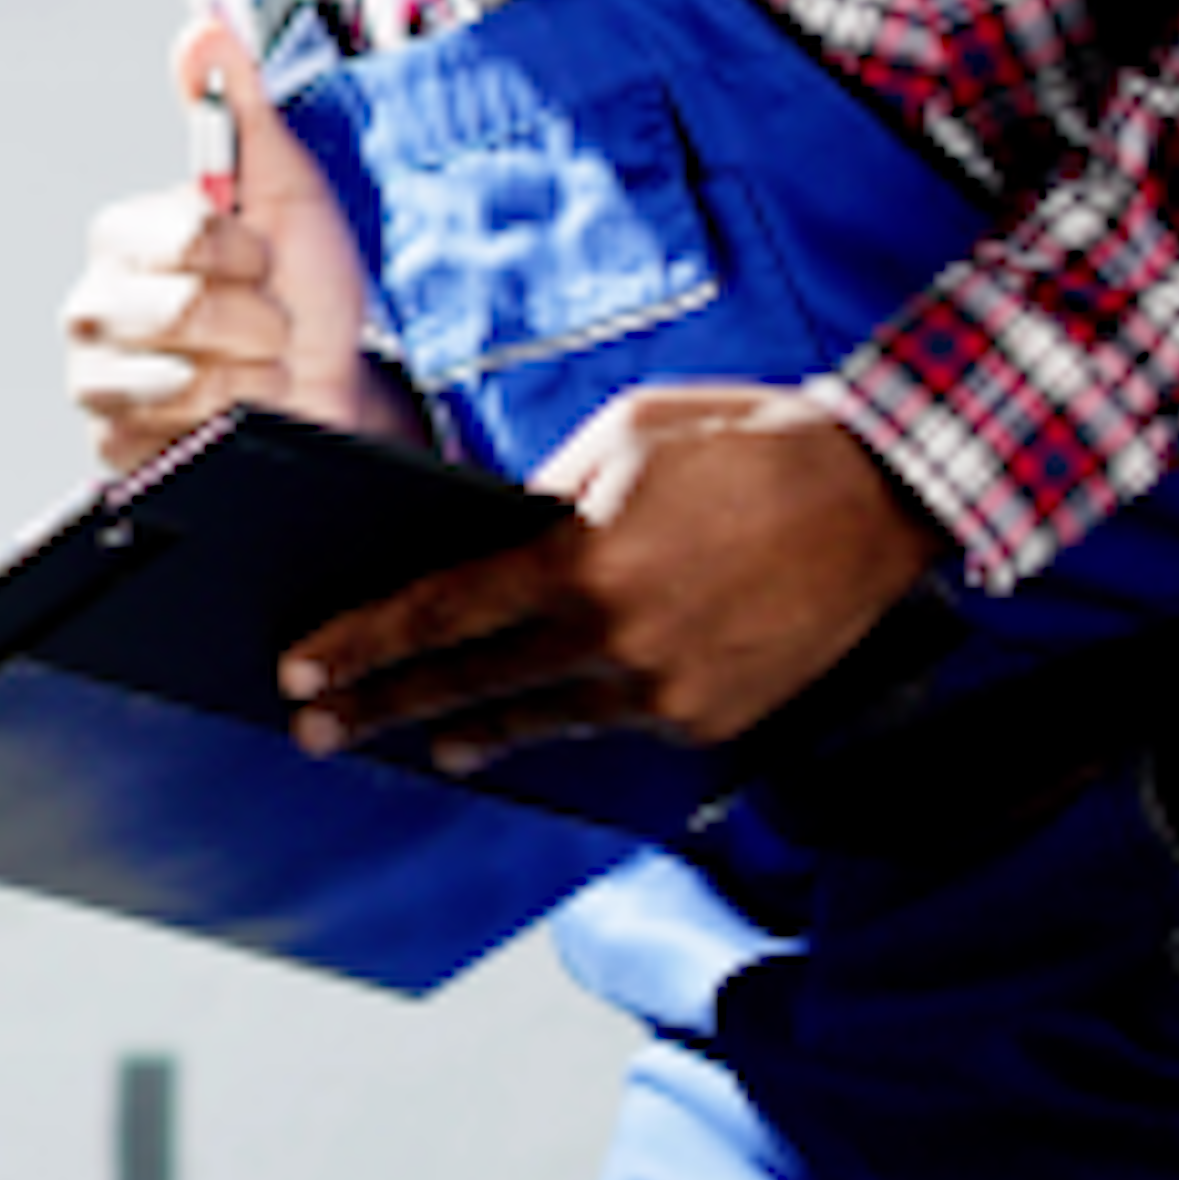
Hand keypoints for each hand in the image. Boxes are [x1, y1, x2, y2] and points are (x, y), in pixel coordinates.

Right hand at [61, 19, 412, 474]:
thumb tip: (204, 30)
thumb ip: (240, 110)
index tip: (268, 262)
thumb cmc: (304, 287)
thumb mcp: (285, 189)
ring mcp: (95, 384)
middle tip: (270, 324)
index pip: (190, 238)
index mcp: (123, 237)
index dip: (252, 254)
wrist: (329, 393)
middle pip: (186, 312)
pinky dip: (226, 429)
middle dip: (260, 322)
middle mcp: (92, 306)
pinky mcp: (111, 450)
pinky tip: (231, 418)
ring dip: (253, 380)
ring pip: (187, 381)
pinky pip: (174, 441)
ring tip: (257, 372)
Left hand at [281, 383, 948, 768]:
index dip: (364, 644)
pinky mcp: (710, 722)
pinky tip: (541, 717)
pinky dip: (578, 715)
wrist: (876, 498)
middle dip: (384, 705)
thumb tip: (488, 546)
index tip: (302, 667)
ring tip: (427, 742)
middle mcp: (618, 640)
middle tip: (319, 729)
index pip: (443, 613)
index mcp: (584, 560)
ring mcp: (667, 693)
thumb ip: (546, 501)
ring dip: (475, 729)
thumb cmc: (744, 444)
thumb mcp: (624, 437)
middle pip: (473, 683)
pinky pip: (620, 724)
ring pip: (545, 718)